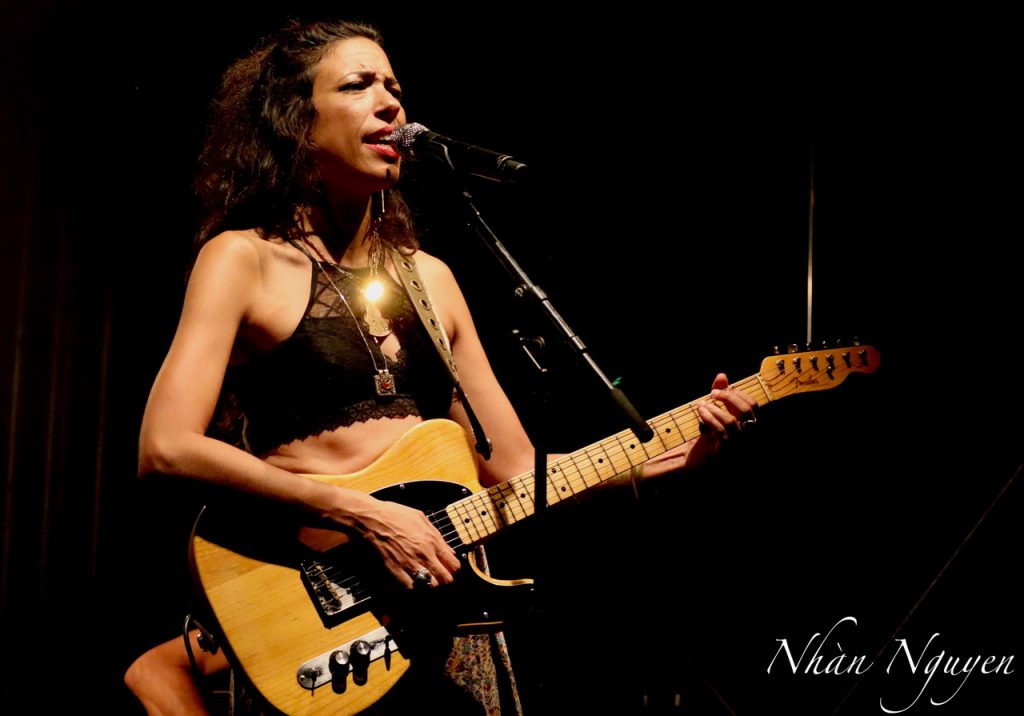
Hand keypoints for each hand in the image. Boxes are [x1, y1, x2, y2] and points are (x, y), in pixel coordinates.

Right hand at [350, 497, 461, 588]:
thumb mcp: (420, 518)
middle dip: (443, 579)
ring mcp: (410, 564)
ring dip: (429, 584)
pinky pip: (410, 588)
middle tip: (437, 576)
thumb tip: (448, 549)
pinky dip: (412, 587)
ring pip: (429, 586)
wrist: (371, 520)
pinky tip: (410, 580)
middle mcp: (424, 555)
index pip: (453, 565)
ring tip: (424, 579)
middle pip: (445, 579)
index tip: (448, 568)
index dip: (452, 569)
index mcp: (432, 541)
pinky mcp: (395, 571)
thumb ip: (436, 535)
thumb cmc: (394, 515)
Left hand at [642, 373, 758, 477]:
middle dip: (729, 397)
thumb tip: (722, 375)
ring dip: (715, 409)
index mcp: (748, 426)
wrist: (696, 462)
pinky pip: (720, 431)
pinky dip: (709, 418)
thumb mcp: (715, 413)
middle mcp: (747, 436)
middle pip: (747, 411)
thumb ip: (720, 394)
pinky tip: (700, 413)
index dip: (738, 394)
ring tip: (701, 405)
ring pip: (732, 421)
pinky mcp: (724, 451)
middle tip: (712, 393)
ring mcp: (737, 445)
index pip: (753, 405)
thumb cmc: (708, 436)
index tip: (721, 390)